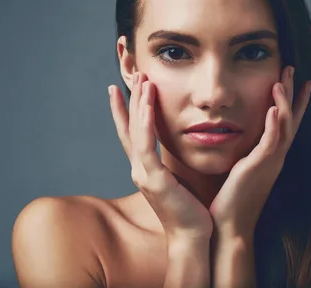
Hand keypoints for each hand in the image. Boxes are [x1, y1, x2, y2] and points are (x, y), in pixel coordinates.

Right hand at [108, 72, 212, 240]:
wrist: (193, 235)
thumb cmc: (190, 209)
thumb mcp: (177, 178)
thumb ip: (171, 161)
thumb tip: (175, 146)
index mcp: (145, 168)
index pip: (130, 133)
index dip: (122, 110)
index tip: (118, 88)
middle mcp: (139, 169)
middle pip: (130, 126)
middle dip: (131, 99)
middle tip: (133, 73)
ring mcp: (143, 174)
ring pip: (137, 131)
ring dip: (138, 104)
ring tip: (142, 80)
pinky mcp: (154, 180)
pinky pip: (147, 146)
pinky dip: (146, 123)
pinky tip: (148, 105)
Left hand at [208, 66, 310, 237]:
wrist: (230, 226)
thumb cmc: (231, 202)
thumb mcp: (240, 171)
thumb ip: (243, 155)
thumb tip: (237, 141)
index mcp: (270, 156)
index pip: (286, 124)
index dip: (294, 102)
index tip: (300, 82)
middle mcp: (275, 157)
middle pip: (290, 118)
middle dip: (293, 93)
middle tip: (292, 68)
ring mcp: (270, 162)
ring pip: (284, 126)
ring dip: (285, 102)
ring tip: (282, 80)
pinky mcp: (259, 168)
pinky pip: (271, 142)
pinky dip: (275, 124)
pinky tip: (274, 108)